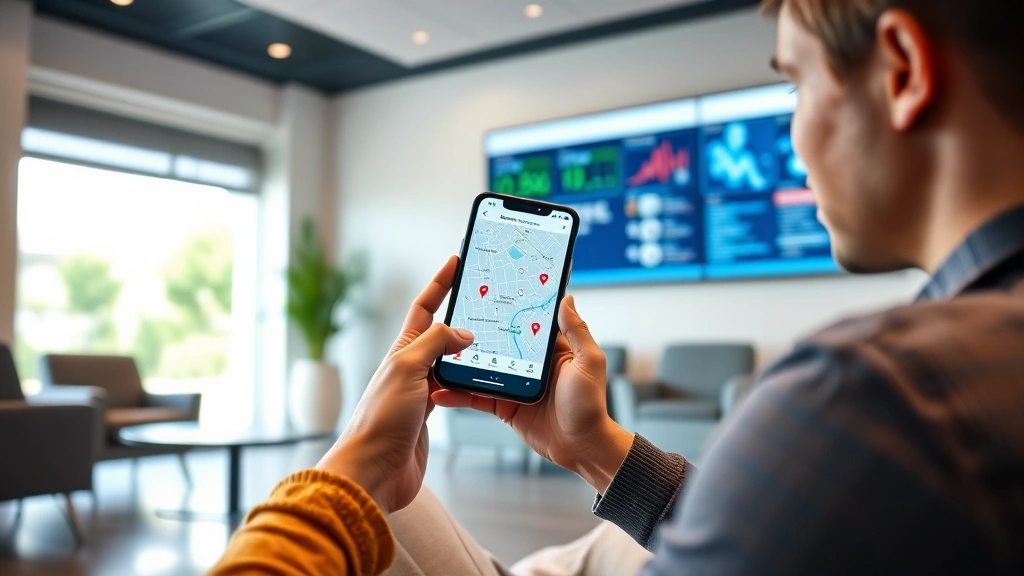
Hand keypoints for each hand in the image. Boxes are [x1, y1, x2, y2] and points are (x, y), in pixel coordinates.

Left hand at [316, 256, 472, 513]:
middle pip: (440, 331)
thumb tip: (465, 332)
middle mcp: (410, 366)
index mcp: (402, 350)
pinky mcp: (429, 415)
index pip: (425, 307)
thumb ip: (436, 344)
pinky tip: (480, 378)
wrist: (373, 471)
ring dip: (468, 348)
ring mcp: (420, 391)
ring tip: (492, 335)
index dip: (441, 283)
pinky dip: (468, 379)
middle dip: (460, 312)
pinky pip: (454, 388)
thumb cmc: (381, 420)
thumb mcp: (408, 369)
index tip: (457, 261)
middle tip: (485, 295)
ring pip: (450, 360)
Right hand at [432, 296, 633, 492]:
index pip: (527, 322)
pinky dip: (460, 394)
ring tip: (439, 354)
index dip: (511, 308)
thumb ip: (577, 331)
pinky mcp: (505, 406)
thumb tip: (566, 300)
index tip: (490, 291)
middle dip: (477, 332)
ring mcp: (515, 384)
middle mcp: (530, 364)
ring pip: (482, 368)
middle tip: (451, 318)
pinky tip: (444, 391)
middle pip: (498, 342)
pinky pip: (478, 397)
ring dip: (462, 363)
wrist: (581, 447)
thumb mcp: (588, 362)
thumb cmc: (590, 406)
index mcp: (551, 349)